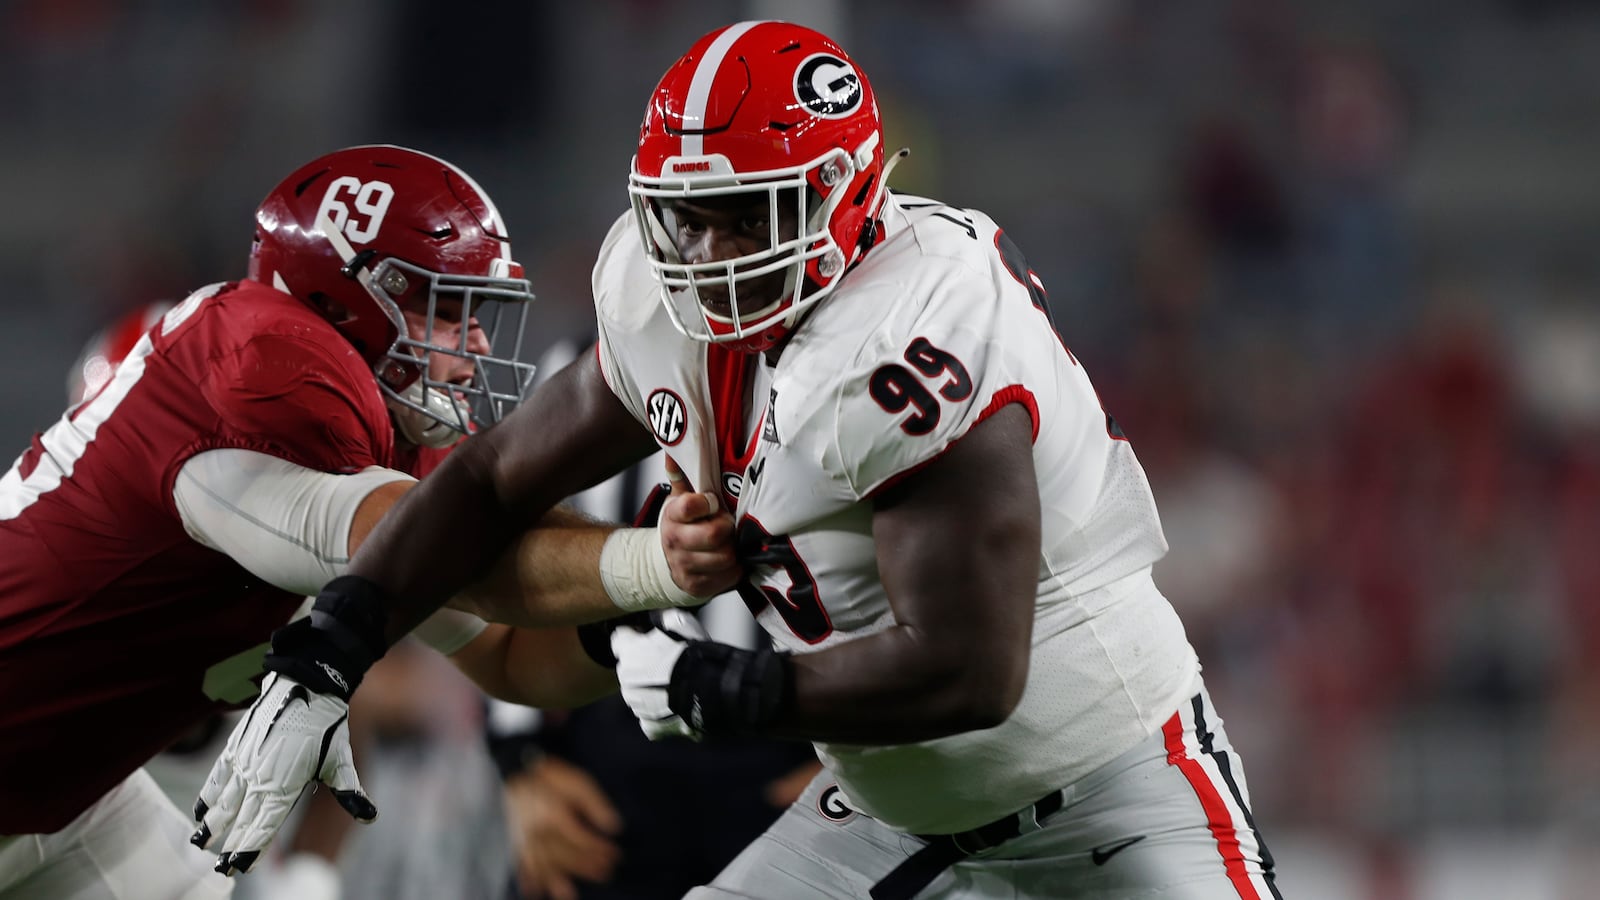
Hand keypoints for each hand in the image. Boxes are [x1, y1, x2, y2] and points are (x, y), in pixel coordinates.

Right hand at [192, 671, 376, 875]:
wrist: (306, 684)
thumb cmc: (327, 725)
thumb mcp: (341, 760)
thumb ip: (349, 792)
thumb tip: (370, 817)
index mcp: (284, 785)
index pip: (264, 825)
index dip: (250, 848)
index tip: (238, 867)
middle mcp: (260, 777)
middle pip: (241, 819)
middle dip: (230, 845)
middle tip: (220, 869)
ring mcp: (244, 763)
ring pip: (224, 802)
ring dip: (213, 825)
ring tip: (201, 844)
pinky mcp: (235, 748)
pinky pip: (216, 777)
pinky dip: (207, 796)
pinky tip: (200, 812)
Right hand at [504, 756, 622, 899]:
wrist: (510, 769)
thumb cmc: (547, 776)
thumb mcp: (576, 780)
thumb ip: (595, 803)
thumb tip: (614, 827)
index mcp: (555, 814)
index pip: (582, 839)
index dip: (600, 849)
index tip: (616, 856)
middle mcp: (539, 831)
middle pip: (565, 855)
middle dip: (586, 866)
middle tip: (606, 874)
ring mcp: (523, 838)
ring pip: (543, 864)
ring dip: (557, 881)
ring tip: (569, 895)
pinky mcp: (511, 841)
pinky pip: (519, 864)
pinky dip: (527, 879)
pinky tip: (534, 891)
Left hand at [611, 608, 706, 740]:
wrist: (707, 689)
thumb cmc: (693, 653)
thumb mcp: (679, 622)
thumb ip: (660, 617)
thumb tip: (653, 614)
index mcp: (628, 651)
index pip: (619, 640)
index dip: (634, 638)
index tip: (647, 638)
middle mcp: (625, 679)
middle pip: (628, 668)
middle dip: (642, 665)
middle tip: (667, 663)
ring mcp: (636, 704)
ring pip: (637, 694)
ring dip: (650, 690)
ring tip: (674, 685)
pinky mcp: (649, 724)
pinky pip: (649, 717)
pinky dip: (658, 712)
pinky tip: (674, 705)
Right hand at [658, 456, 741, 598]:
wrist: (664, 564)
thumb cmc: (681, 527)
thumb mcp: (678, 500)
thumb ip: (681, 475)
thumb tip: (673, 450)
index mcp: (672, 516)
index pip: (691, 505)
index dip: (708, 503)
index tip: (712, 502)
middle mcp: (675, 543)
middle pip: (715, 534)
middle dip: (727, 528)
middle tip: (728, 524)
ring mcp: (686, 567)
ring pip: (726, 557)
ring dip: (734, 549)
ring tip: (729, 542)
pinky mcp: (698, 587)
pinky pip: (730, 576)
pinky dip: (735, 568)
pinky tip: (728, 559)